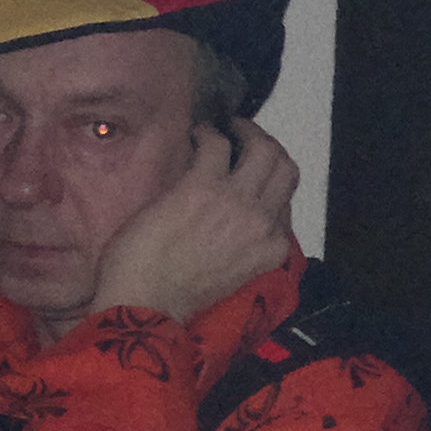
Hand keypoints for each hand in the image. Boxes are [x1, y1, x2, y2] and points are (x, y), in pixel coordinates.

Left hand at [90, 119, 299, 325]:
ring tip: (228, 127)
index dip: (268, 184)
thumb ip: (247, 245)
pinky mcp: (203, 185)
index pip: (286, 203)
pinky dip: (207, 133)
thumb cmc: (180, 297)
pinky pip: (217, 143)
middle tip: (246, 138)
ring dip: (247, 131)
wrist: (145, 304)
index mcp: (273, 248)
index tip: (250, 175)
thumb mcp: (235, 275)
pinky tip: (196, 134)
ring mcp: (236, 201)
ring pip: (264, 149)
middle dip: (268, 147)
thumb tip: (237, 217)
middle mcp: (264, 222)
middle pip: (285, 169)